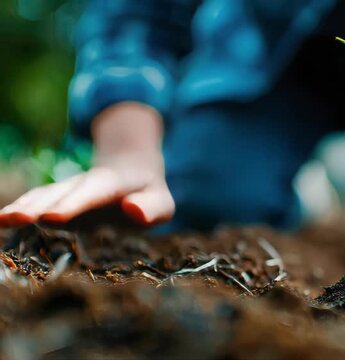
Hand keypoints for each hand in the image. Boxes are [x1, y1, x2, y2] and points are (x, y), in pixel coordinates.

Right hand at [0, 102, 174, 226]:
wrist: (131, 169)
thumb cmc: (148, 193)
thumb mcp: (162, 202)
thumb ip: (152, 208)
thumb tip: (133, 210)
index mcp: (113, 183)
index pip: (94, 192)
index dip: (74, 204)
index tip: (54, 217)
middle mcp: (85, 183)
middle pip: (61, 192)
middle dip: (40, 205)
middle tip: (17, 219)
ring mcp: (69, 190)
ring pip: (45, 195)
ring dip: (24, 206)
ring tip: (4, 219)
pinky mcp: (58, 199)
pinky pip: (37, 201)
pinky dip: (20, 209)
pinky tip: (2, 220)